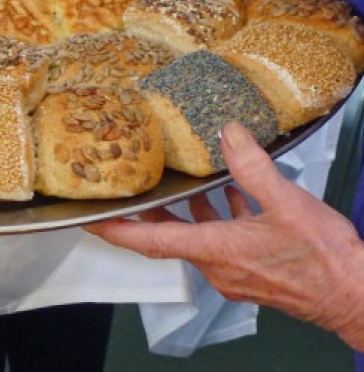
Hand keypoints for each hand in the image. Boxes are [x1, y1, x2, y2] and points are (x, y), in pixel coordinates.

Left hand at [86, 122, 363, 348]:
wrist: (356, 297)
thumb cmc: (323, 258)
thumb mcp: (287, 203)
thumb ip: (253, 166)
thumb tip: (227, 132)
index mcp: (217, 251)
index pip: (152, 242)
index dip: (118, 230)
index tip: (90, 220)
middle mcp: (218, 267)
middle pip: (169, 238)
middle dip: (148, 215)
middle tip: (132, 189)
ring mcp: (234, 272)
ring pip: (197, 238)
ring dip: (185, 213)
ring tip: (178, 184)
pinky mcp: (252, 271)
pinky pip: (222, 241)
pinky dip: (217, 218)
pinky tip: (228, 195)